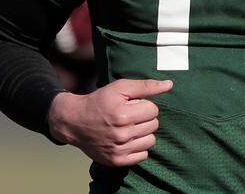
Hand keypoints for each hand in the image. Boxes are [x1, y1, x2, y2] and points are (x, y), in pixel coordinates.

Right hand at [48, 78, 171, 166]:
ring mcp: (119, 149)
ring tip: (130, 127)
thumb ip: (145, 86)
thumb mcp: (119, 87)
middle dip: (145, 118)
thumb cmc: (99, 102)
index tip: (132, 105)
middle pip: (154, 125)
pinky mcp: (117, 161)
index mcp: (122, 114)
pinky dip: (138, 147)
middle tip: (130, 115)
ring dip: (143, 132)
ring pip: (151, 140)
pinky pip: (143, 155)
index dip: (144, 104)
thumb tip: (169, 84)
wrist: (74, 122)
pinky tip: (128, 139)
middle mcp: (121, 134)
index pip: (153, 109)